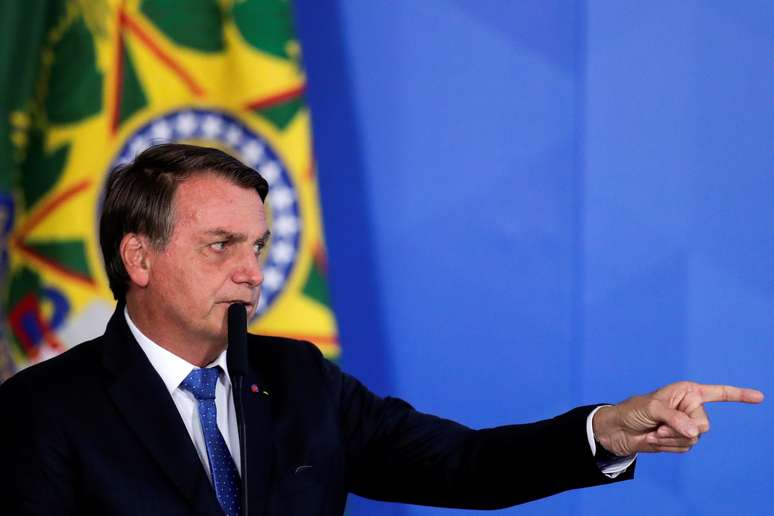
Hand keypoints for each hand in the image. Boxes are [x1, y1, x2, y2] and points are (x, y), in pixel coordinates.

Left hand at [592, 381, 763, 455]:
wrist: (620, 430)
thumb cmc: (634, 411)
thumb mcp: (652, 408)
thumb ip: (675, 418)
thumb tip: (696, 432)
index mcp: (687, 392)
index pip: (718, 393)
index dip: (739, 395)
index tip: (760, 397)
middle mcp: (691, 407)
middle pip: (704, 424)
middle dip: (681, 428)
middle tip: (661, 424)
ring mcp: (687, 425)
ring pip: (694, 439)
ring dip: (671, 438)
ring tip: (655, 431)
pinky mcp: (681, 440)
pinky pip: (685, 448)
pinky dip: (668, 446)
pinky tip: (655, 438)